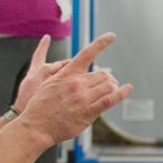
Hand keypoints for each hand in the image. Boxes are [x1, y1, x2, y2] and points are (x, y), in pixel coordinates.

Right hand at [16, 33, 132, 145]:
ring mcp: (83, 98)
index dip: (101, 43)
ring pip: (109, 85)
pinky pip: (110, 100)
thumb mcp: (47, 83)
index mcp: (66, 74)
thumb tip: (72, 68)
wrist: (35, 127)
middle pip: (103, 74)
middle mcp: (76, 84)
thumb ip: (63, 75)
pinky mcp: (88, 112)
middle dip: (108, 78)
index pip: (87, 53)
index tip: (112, 35)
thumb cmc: (39, 107)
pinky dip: (122, 93)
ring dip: (113, 87)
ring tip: (112, 91)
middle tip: (109, 83)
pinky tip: (127, 89)